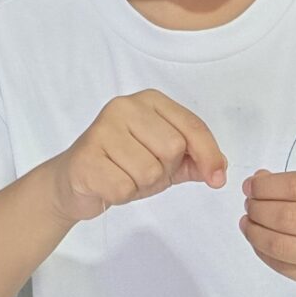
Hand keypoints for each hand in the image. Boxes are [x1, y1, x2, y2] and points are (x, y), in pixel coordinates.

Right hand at [50, 93, 227, 224]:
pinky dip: (121, 195)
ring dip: (141, 185)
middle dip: (164, 171)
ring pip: (149, 171)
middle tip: (143, 171)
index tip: (216, 179)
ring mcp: (101, 129)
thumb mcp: (166, 159)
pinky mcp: (85, 157)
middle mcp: (124, 107)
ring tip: (124, 176)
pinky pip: (124, 188)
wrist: (75, 181)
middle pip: (173, 148)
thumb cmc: (123, 165)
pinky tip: (108, 185)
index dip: (209, 155)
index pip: (192, 127)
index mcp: (149, 101)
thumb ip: (196, 159)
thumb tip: (220, 168)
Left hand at [240, 166, 295, 296]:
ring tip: (249, 222)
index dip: (265, 186)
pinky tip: (260, 242)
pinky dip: (265, 253)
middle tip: (249, 204)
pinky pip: (286, 268)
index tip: (251, 184)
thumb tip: (259, 181)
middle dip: (257, 208)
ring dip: (255, 232)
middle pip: (285, 217)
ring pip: (280, 245)